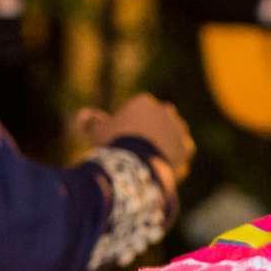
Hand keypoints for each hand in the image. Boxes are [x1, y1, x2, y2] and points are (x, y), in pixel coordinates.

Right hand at [78, 94, 193, 180]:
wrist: (135, 164)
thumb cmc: (114, 145)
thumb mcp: (98, 133)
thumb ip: (91, 122)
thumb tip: (84, 115)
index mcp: (143, 102)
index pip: (139, 110)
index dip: (131, 125)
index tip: (124, 139)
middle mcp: (165, 111)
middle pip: (157, 120)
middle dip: (152, 131)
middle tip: (140, 149)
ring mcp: (178, 128)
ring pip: (170, 136)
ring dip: (164, 144)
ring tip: (150, 162)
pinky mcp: (186, 147)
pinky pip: (180, 152)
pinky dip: (173, 159)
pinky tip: (161, 168)